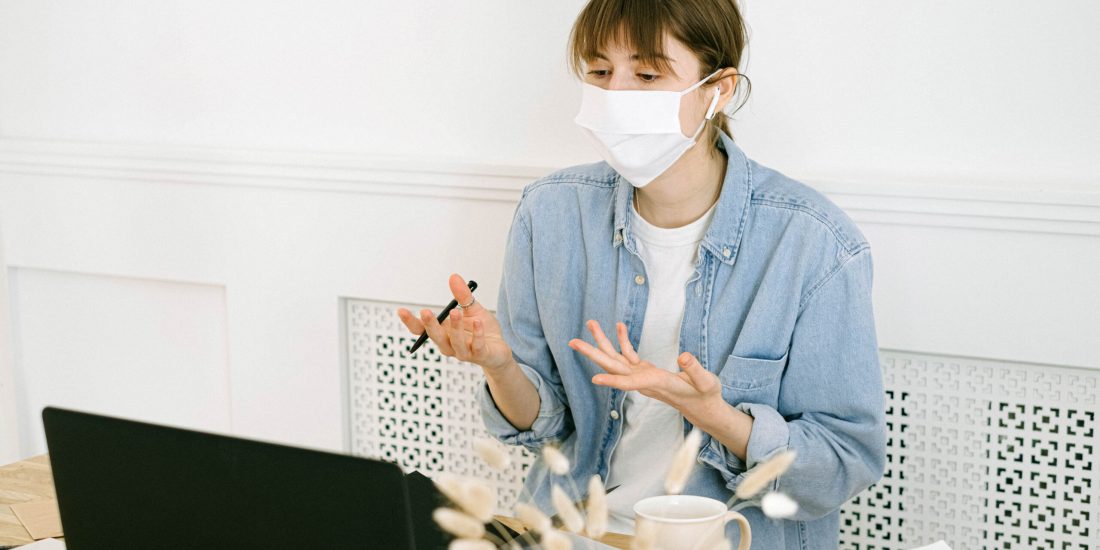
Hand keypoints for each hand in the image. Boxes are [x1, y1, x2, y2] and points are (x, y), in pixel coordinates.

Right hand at [396, 274, 513, 373]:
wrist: (499, 350)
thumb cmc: (482, 330)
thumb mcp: (472, 309)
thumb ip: (463, 296)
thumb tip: (453, 277)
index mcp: (443, 332)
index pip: (422, 330)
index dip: (411, 322)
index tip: (401, 310)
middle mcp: (449, 345)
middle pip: (436, 337)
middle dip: (430, 325)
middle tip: (425, 312)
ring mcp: (464, 352)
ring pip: (455, 343)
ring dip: (455, 328)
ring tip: (455, 312)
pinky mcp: (480, 356)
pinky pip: (477, 346)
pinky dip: (477, 335)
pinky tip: (478, 322)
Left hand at [568, 320, 724, 420]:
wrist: (702, 407)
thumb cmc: (705, 396)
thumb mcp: (706, 383)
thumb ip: (695, 370)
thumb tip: (683, 356)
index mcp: (656, 383)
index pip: (631, 383)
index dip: (613, 381)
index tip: (595, 379)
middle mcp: (644, 380)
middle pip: (613, 366)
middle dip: (593, 353)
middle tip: (573, 342)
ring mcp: (642, 376)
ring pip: (617, 358)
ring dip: (603, 341)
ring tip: (591, 323)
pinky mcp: (646, 371)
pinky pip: (629, 354)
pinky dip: (622, 340)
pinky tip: (619, 326)